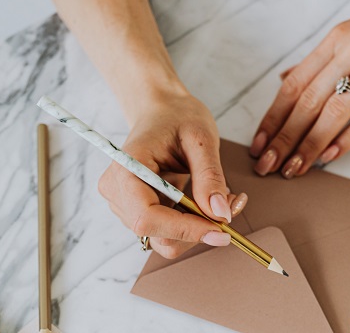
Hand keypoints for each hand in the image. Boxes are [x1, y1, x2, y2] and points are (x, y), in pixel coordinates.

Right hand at [98, 87, 247, 258]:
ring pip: (166, 239)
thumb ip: (209, 176)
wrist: (163, 111)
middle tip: (232, 204)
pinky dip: (194, 223)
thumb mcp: (201, 139)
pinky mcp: (138, 210)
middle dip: (198, 228)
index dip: (185, 229)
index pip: (147, 218)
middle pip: (157, 235)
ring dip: (199, 227)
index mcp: (126, 169)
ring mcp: (125, 204)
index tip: (221, 228)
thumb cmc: (178, 116)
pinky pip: (168, 231)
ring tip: (223, 197)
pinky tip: (209, 200)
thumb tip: (220, 215)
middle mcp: (118, 192)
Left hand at [249, 0, 349, 177]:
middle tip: (266, 164)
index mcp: (337, 36)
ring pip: (334, 110)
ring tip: (293, 168)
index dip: (273, 116)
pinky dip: (348, 138)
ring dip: (310, 144)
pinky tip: (331, 155)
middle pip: (308, 100)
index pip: (294, 83)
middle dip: (284, 137)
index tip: (259, 142)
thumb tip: (286, 78)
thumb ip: (323, 57)